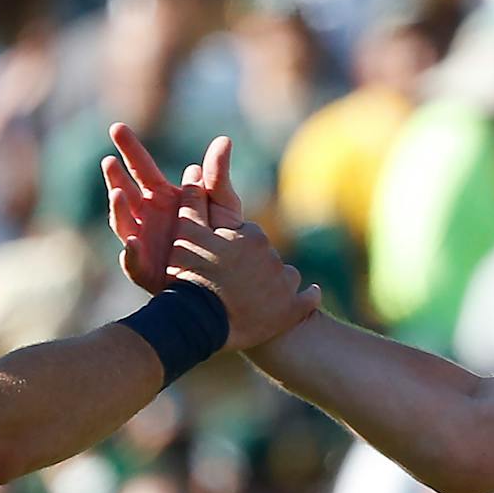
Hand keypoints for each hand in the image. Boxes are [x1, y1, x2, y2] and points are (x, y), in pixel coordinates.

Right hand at [103, 126, 245, 291]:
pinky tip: (133, 244)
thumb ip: (219, 177)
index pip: (141, 167)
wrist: (228, 281)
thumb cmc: (223, 240)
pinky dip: (131, 254)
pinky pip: (133, 262)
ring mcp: (142, 242)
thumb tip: (224, 140)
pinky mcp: (146, 270)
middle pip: (124, 192)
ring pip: (122, 223)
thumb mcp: (224, 205)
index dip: (129, 148)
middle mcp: (146, 216)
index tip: (117, 127)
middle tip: (109, 160)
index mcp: (162, 196)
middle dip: (115, 176)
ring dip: (117, 210)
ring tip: (118, 194)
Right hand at [163, 188, 319, 349]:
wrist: (198, 322)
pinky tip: (287, 308)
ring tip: (252, 304)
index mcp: (251, 235)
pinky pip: (308, 299)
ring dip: (273, 287)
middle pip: (266, 259)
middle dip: (253, 269)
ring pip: (284, 278)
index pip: (247, 239)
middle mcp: (272, 255)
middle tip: (233, 288)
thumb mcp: (186, 235)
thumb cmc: (189, 278)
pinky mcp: (293, 310)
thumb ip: (193, 202)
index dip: (233, 253)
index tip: (221, 267)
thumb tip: (194, 170)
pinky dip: (304, 300)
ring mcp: (284, 284)